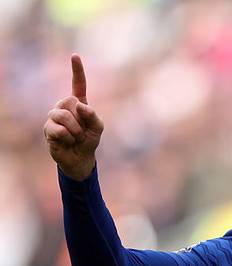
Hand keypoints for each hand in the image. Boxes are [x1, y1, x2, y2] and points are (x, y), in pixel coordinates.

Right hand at [44, 54, 103, 180]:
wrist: (80, 159)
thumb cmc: (89, 141)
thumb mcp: (98, 128)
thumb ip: (93, 115)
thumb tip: (79, 105)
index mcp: (78, 104)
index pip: (77, 85)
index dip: (77, 71)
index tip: (75, 56)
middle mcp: (64, 106)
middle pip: (71, 103)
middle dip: (81, 121)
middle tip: (81, 132)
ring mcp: (54, 116)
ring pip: (64, 116)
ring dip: (75, 131)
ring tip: (75, 138)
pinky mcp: (48, 129)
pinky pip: (59, 129)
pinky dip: (67, 138)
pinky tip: (67, 142)